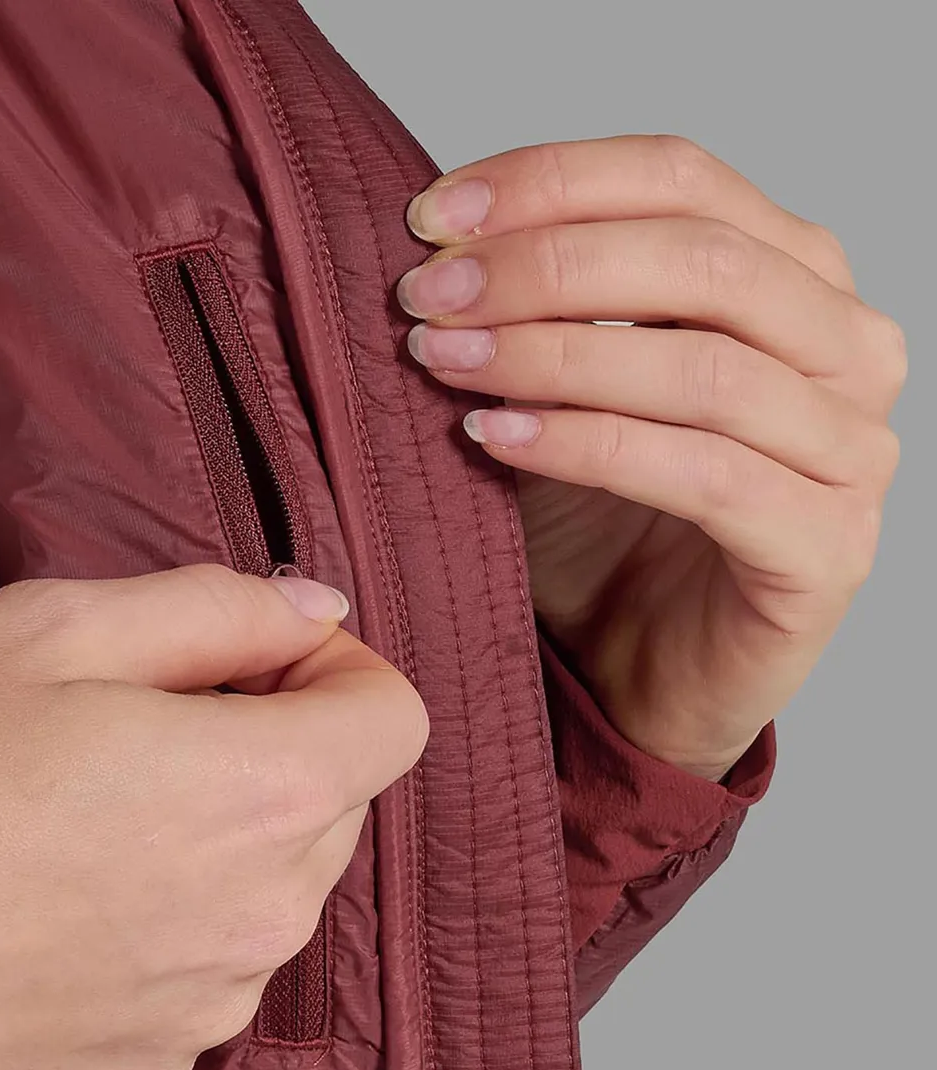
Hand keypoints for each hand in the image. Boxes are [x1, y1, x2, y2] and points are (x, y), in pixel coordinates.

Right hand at [0, 568, 427, 1069]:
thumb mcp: (44, 630)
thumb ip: (211, 608)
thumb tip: (313, 616)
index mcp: (258, 792)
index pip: (393, 719)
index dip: (325, 672)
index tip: (235, 667)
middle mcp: (262, 917)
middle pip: (329, 810)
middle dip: (258, 756)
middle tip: (116, 738)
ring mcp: (207, 1008)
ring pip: (263, 899)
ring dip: (205, 851)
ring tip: (66, 832)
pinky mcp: (147, 1067)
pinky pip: (195, 978)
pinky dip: (153, 938)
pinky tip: (45, 915)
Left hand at [398, 135, 905, 779]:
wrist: (635, 682)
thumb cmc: (599, 537)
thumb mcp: (558, 398)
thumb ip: (535, 313)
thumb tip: (433, 245)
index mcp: (796, 281)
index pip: (684, 180)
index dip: (554, 181)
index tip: (432, 210)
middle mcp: (847, 351)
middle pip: (703, 260)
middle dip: (544, 266)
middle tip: (427, 293)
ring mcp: (851, 453)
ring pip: (704, 367)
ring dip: (554, 354)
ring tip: (443, 359)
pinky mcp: (824, 551)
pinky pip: (706, 476)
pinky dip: (589, 448)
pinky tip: (495, 438)